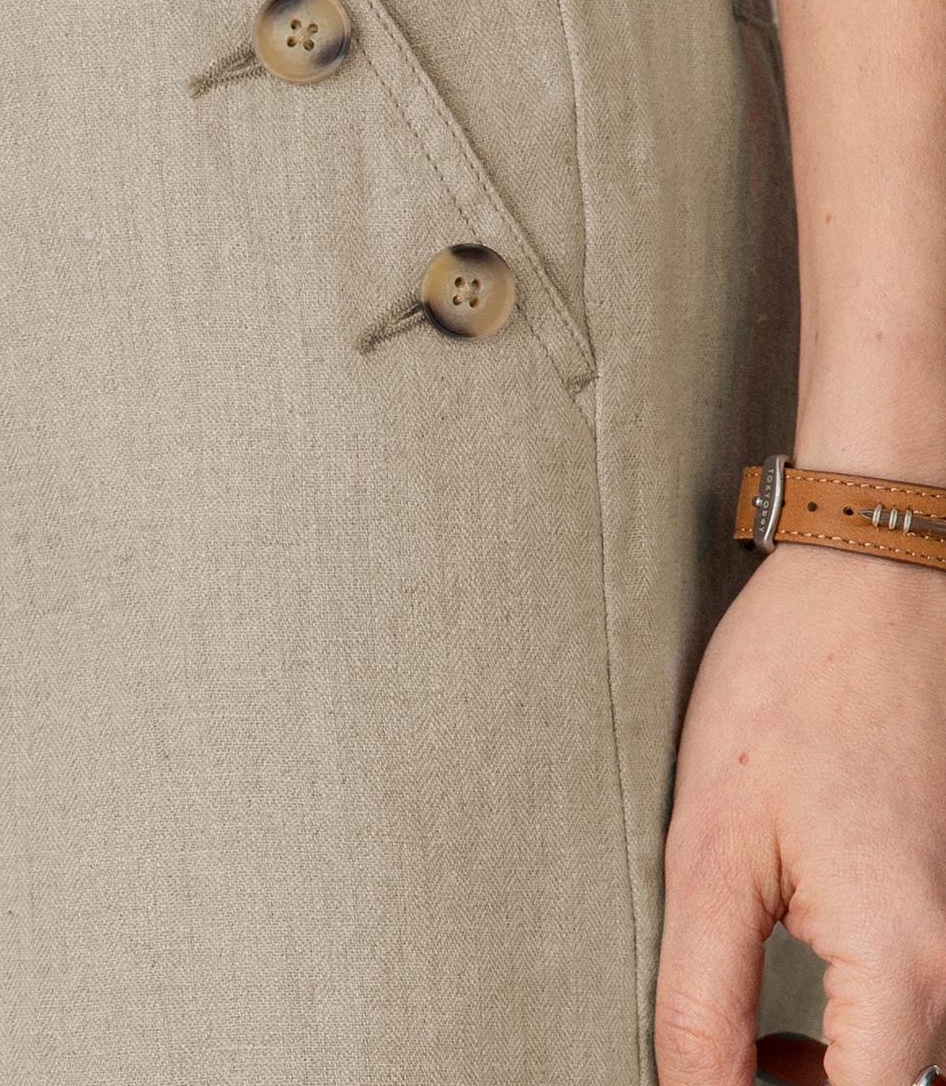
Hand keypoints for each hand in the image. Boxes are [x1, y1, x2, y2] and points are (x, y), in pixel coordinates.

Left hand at [655, 539, 945, 1085]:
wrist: (873, 591)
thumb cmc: (788, 691)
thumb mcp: (709, 849)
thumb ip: (703, 998)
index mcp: (906, 967)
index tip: (716, 1085)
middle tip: (725, 1068)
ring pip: (912, 1067)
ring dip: (833, 1081)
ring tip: (749, 1044)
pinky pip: (923, 1014)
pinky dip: (861, 1037)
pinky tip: (793, 1002)